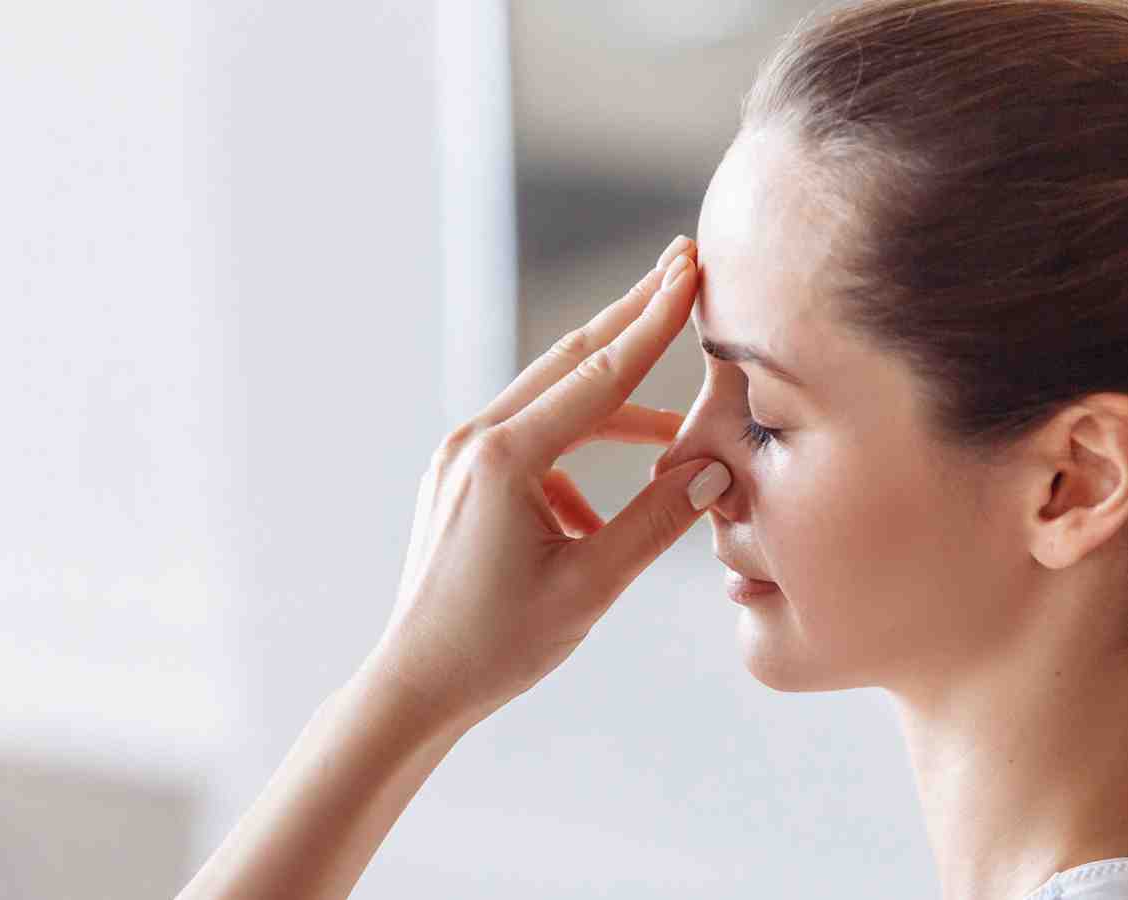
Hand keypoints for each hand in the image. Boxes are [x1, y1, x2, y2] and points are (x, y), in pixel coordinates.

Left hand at [368, 235, 729, 726]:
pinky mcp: (460, 476)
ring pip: (552, 402)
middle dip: (631, 318)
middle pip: (570, 361)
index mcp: (505, 458)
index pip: (599, 375)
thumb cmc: (497, 645)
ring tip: (672, 428)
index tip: (689, 270)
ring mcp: (461, 455)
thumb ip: (656, 522)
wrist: (416, 684)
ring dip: (613, 406)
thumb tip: (711, 470)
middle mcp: (475, 440)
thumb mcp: (591, 586)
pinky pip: (531, 443)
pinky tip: (596, 518)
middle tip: (679, 265)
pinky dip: (576, 459)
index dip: (653, 322)